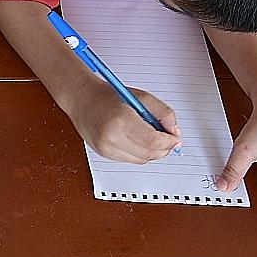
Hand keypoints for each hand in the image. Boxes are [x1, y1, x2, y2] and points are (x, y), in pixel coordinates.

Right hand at [65, 79, 181, 163]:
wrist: (81, 99)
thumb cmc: (107, 96)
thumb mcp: (140, 97)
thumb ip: (163, 112)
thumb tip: (174, 132)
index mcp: (121, 120)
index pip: (153, 141)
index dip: (169, 143)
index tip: (175, 139)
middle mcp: (111, 137)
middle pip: (149, 154)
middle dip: (163, 149)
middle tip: (168, 139)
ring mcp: (106, 148)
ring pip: (141, 160)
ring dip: (151, 152)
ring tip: (149, 136)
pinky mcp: (103, 154)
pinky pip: (130, 159)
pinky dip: (138, 152)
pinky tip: (135, 139)